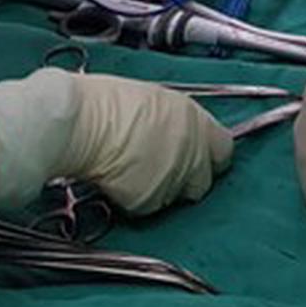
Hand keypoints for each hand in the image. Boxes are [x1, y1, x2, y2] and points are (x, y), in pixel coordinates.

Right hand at [0, 68, 230, 213]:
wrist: (81, 122)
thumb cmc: (108, 101)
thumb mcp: (154, 100)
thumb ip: (174, 122)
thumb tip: (174, 134)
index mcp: (194, 119)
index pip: (224, 149)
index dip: (209, 155)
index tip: (197, 157)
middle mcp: (190, 150)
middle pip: (202, 181)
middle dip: (185, 178)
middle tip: (158, 167)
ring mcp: (171, 178)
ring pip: (172, 196)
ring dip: (158, 188)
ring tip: (130, 168)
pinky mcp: (149, 201)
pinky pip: (146, 206)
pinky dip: (134, 198)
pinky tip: (117, 179)